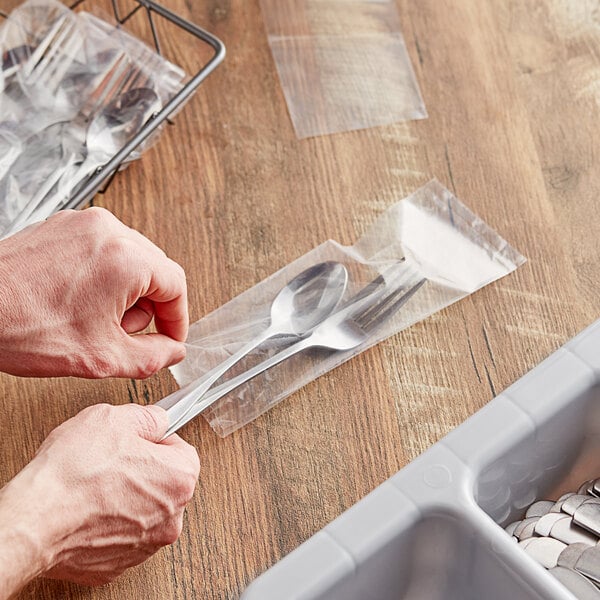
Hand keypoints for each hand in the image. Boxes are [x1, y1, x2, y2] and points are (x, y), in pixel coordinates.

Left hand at [0, 207, 188, 377]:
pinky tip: (81, 302)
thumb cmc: (22, 327)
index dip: (178, 318)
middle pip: (155, 269)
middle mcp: (108, 231)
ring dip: (127, 292)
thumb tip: (172, 352)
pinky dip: (104, 276)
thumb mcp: (102, 357)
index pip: (177, 285)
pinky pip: (103, 249)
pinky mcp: (64, 226)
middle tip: (128, 334)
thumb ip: (152, 358)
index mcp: (125, 258)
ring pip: (131, 258)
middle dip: (150, 307)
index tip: (171, 337)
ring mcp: (84, 224)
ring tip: (98, 319)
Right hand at [0, 404, 198, 594]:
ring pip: (145, 510)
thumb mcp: (116, 418)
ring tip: (97, 485)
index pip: (183, 450)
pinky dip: (109, 523)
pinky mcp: (119, 563)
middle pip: (165, 482)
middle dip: (143, 469)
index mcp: (180, 479)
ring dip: (127, 497)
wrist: (36, 520)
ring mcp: (146, 545)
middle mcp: (171, 517)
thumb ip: (148, 418)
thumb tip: (158, 419)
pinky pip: (122, 535)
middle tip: (113, 460)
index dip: (158, 440)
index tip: (141, 440)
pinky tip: (89, 509)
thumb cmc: (74, 473)